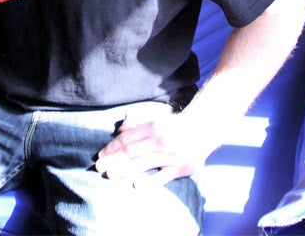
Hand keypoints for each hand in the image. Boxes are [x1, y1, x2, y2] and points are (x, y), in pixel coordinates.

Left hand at [94, 111, 212, 187]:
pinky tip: (136, 185)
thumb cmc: (178, 124)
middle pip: (132, 152)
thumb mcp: (159, 118)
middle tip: (98, 168)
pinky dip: (150, 182)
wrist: (205, 128)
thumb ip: (139, 122)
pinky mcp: (181, 168)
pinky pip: (163, 177)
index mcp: (155, 127)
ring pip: (143, 164)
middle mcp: (162, 140)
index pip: (128, 138)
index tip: (101, 154)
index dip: (112, 147)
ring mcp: (171, 155)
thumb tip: (122, 126)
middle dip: (113, 160)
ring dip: (124, 171)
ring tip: (110, 175)